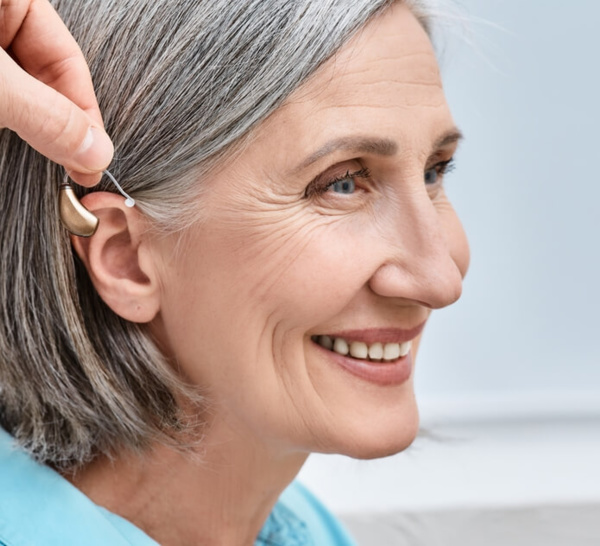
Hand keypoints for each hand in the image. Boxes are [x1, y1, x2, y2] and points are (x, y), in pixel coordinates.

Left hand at [0, 0, 112, 185]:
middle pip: (43, 74)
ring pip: (17, 89)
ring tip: (47, 160)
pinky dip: (4, 120)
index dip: (85, 112)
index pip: (66, 56)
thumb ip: (45, 115)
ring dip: (29, 126)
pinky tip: (10, 141)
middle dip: (56, 123)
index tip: (94, 160)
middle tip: (74, 169)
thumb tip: (98, 153)